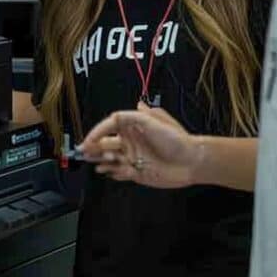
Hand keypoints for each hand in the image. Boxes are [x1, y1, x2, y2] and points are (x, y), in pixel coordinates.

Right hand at [78, 102, 200, 188]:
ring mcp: (133, 157)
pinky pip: (118, 172)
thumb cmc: (177, 139)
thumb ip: (136, 115)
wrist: (191, 162)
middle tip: (85, 151)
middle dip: (94, 147)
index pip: (109, 126)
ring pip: (109, 158)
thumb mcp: (155, 121)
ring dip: (100, 160)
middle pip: (106, 143)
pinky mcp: (136, 172)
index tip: (90, 139)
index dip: (97, 132)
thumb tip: (131, 104)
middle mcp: (131, 141)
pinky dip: (110, 172)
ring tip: (94, 161)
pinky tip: (105, 171)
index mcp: (134, 126)